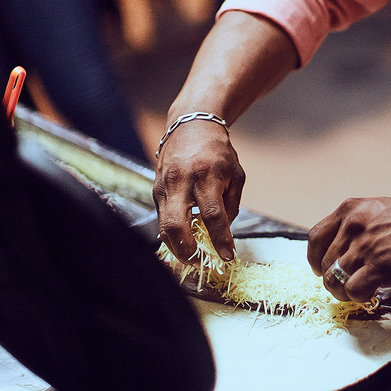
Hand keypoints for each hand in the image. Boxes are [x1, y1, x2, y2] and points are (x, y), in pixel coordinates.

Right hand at [153, 119, 244, 263]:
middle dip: (188, 251)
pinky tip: (184, 242)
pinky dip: (173, 235)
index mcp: (206, 175)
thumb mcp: (235, 175)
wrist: (190, 127)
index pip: (212, 214)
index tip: (228, 256)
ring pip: (164, 227)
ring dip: (178, 247)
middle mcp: (181, 181)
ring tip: (194, 258)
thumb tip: (223, 232)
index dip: (220, 238)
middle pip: (177, 225)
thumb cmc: (218, 152)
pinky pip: (163, 219)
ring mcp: (164, 186)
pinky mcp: (155, 191)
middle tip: (201, 263)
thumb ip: (230, 205)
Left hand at [307, 195, 390, 301]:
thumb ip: (355, 227)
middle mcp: (353, 226)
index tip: (320, 268)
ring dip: (343, 291)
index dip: (315, 258)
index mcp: (349, 210)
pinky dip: (358, 297)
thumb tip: (339, 252)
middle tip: (345, 284)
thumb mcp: (376, 210)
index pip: (315, 237)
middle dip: (332, 278)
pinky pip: (353, 290)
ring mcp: (364, 247)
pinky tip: (370, 293)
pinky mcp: (379, 267)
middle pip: (324, 262)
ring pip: (334, 279)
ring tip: (356, 292)